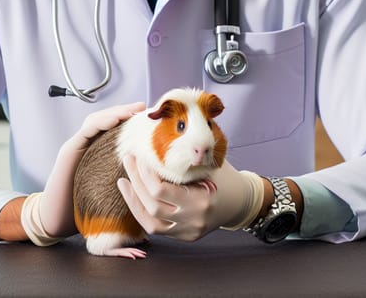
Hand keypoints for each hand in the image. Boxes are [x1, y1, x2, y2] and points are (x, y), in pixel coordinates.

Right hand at [18, 101, 144, 244]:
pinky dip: (101, 122)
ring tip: (132, 110)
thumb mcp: (112, 207)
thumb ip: (127, 211)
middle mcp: (88, 147)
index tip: (151, 118)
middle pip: (108, 120)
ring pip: (98, 120)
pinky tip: (115, 119)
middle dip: (126, 112)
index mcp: (99, 155)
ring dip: (116, 112)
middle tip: (144, 107)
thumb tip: (147, 234)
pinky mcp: (69, 150)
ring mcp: (78, 146)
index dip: (132, 123)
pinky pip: (86, 130)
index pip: (116, 131)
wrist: (55, 222)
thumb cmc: (84, 214)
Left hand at [116, 157, 264, 241]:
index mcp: (201, 198)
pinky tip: (134, 197)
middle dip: (135, 182)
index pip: (161, 190)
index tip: (138, 156)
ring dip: (133, 201)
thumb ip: (188, 153)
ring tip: (123, 182)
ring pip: (150, 222)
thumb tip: (160, 129)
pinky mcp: (185, 236)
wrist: (241, 200)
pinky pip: (157, 230)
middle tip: (128, 160)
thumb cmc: (224, 175)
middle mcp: (194, 219)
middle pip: (152, 205)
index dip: (144, 174)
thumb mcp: (209, 161)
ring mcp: (189, 231)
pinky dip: (142, 213)